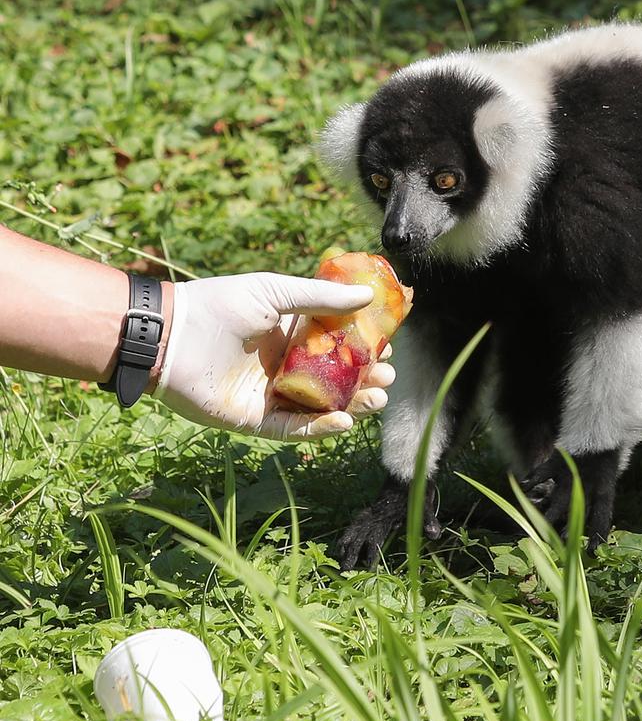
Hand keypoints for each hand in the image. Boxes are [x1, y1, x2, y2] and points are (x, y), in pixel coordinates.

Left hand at [154, 273, 395, 440]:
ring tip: (377, 398)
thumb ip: (321, 298)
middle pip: (337, 380)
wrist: (171, 336)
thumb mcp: (275, 292)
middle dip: (367, 380)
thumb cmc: (220, 306)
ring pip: (323, 407)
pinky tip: (345, 420)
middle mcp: (286, 368)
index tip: (390, 348)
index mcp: (292, 336)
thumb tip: (369, 294)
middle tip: (387, 377)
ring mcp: (273, 395)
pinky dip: (321, 428)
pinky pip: (295, 428)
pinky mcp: (257, 420)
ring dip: (354, 406)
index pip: (339, 346)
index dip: (366, 349)